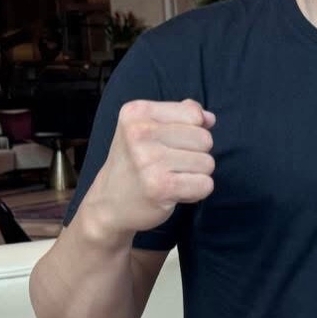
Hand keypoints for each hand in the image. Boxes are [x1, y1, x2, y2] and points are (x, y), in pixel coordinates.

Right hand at [80, 99, 216, 241]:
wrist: (107, 205)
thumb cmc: (134, 163)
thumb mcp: (147, 128)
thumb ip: (181, 115)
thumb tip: (209, 118)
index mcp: (136, 113)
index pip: (194, 113)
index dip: (192, 130)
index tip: (170, 143)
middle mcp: (140, 133)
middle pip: (205, 138)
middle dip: (196, 154)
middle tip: (169, 165)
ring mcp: (149, 161)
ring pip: (208, 162)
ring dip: (195, 174)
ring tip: (170, 178)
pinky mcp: (161, 187)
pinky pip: (205, 184)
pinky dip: (196, 192)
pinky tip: (174, 192)